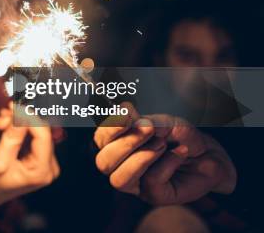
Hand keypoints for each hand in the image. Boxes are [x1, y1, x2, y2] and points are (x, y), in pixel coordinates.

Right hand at [0, 118, 59, 206]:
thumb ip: (12, 138)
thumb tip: (22, 114)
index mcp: (41, 172)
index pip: (43, 136)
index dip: (29, 118)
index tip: (12, 107)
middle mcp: (49, 167)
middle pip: (40, 132)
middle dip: (20, 120)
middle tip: (0, 116)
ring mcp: (46, 162)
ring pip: (35, 130)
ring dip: (17, 122)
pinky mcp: (40, 157)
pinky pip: (33, 135)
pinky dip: (19, 127)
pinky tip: (5, 124)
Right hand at [93, 103, 235, 205]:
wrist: (208, 154)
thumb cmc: (181, 138)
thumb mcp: (165, 122)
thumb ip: (146, 121)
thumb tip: (130, 117)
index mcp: (117, 145)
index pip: (99, 140)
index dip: (109, 128)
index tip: (127, 112)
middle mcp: (121, 166)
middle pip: (103, 163)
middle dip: (125, 143)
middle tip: (149, 129)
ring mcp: (136, 183)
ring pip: (119, 180)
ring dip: (141, 158)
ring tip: (163, 144)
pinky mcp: (154, 195)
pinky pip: (151, 182)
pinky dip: (167, 162)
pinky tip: (178, 153)